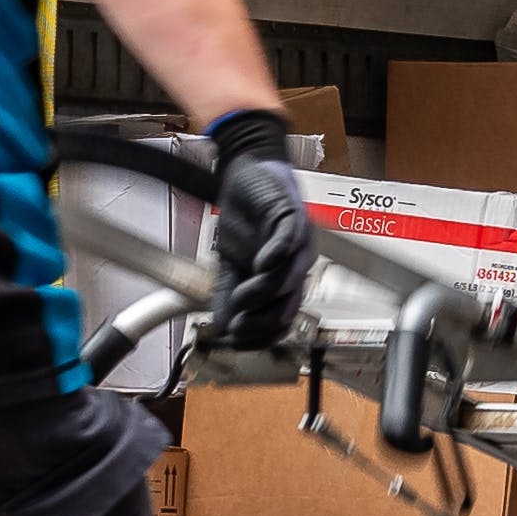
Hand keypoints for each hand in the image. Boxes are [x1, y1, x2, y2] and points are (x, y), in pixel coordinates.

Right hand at [195, 111, 312, 340]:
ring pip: (290, 277)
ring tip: (241, 298)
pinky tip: (261, 265)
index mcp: (280, 280)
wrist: (245, 173)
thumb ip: (226, 294)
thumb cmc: (242, 218)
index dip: (260, 336)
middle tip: (238, 327)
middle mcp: (294, 265)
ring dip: (264, 292)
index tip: (236, 341)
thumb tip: (219, 330)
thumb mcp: (228, 264)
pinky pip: (291, 239)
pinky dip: (277, 254)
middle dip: (262, 322)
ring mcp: (297, 242)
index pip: (279, 319)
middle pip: (289, 305)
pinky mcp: (293, 216)